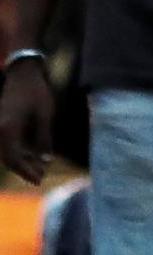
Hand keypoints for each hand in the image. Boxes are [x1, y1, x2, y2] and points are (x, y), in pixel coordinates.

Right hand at [0, 60, 56, 184]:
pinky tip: (35, 156)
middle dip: (25, 169)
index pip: (13, 158)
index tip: (39, 180)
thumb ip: (44, 138)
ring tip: (40, 168)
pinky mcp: (4, 125)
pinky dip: (21, 151)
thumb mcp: (45, 114)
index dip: (26, 171)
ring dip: (23, 161)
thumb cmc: (36, 92)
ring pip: (8, 152)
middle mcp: (0, 130)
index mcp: (7, 128)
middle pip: (9, 158)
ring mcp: (0, 127)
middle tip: (41, 178)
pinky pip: (9, 144)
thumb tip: (46, 160)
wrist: (23, 74)